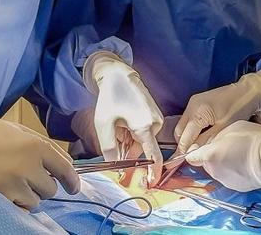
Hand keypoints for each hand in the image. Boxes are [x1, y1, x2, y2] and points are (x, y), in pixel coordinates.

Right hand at [0, 92, 79, 208]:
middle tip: (32, 179)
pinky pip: (18, 207)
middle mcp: (29, 167)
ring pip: (35, 201)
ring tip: (15, 184)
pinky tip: (6, 191)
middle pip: (50, 189)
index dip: (72, 180)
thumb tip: (61, 161)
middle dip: (44, 186)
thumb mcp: (19, 130)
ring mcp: (13, 184)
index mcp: (36, 146)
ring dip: (30, 195)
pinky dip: (16, 202)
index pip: (65, 168)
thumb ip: (42, 145)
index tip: (74, 187)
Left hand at [83, 51, 163, 184]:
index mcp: (145, 127)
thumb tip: (116, 167)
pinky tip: (124, 121)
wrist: (119, 76)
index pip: (153, 157)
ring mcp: (156, 119)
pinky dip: (132, 133)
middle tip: (114, 135)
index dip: (152, 172)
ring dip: (128, 140)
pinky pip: (143, 133)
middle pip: (142, 149)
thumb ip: (109, 148)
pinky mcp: (155, 116)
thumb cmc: (110, 98)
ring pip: (141, 141)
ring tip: (117, 124)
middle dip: (127, 149)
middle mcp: (155, 124)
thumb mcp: (103, 125)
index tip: (150, 184)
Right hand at [174, 68, 260, 153]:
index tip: (186, 162)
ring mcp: (193, 102)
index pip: (183, 137)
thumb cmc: (239, 109)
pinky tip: (202, 135)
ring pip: (184, 125)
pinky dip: (193, 128)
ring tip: (199, 146)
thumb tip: (191, 154)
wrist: (247, 91)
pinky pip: (190, 118)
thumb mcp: (222, 129)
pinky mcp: (198, 101)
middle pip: (179, 131)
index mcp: (197, 112)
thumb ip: (205, 141)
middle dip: (184, 144)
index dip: (184, 151)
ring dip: (188, 136)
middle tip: (193, 155)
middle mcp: (191, 105)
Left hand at [185, 120, 260, 191]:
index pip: (191, 157)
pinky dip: (234, 173)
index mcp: (210, 156)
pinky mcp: (237, 187)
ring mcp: (225, 181)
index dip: (194, 152)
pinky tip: (245, 164)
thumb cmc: (252, 139)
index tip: (198, 148)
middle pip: (206, 164)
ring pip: (218, 171)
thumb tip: (211, 144)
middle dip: (212, 157)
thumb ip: (216, 137)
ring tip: (239, 155)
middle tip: (227, 147)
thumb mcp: (231, 128)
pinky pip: (230, 178)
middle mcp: (214, 171)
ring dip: (223, 165)